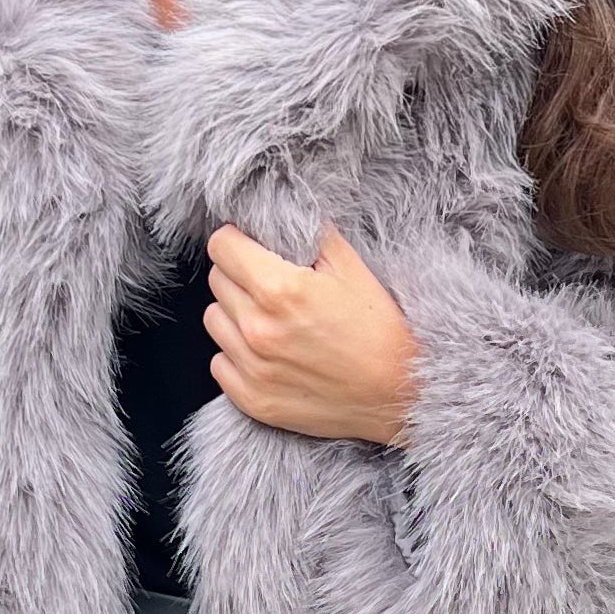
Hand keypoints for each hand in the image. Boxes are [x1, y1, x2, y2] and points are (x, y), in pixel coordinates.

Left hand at [205, 222, 420, 446]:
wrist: (400, 393)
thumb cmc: (380, 330)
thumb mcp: (352, 267)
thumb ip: (310, 234)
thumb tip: (280, 214)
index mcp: (280, 289)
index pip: (221, 246)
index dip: (237, 240)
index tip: (252, 247)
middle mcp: (258, 329)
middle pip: (217, 280)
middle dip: (240, 275)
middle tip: (272, 285)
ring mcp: (252, 368)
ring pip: (214, 320)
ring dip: (235, 314)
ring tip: (271, 320)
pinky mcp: (253, 399)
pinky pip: (219, 362)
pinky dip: (236, 354)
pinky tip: (270, 353)